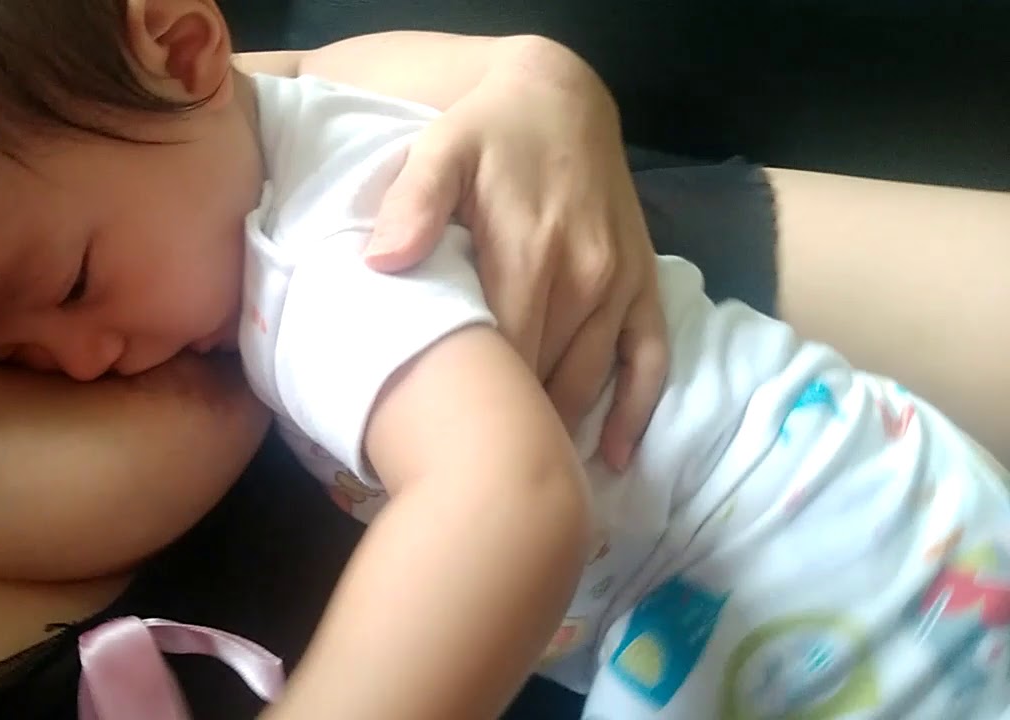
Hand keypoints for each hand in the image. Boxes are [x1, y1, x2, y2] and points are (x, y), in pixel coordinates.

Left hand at [363, 36, 667, 470]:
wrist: (560, 95)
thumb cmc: (487, 131)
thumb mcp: (440, 148)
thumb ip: (414, 204)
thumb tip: (383, 264)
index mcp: (527, 256)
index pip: (502, 359)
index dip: (476, 410)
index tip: (444, 451)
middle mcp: (583, 279)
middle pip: (543, 378)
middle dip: (510, 427)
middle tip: (473, 473)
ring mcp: (620, 284)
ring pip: (590, 378)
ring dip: (559, 428)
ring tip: (524, 473)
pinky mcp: (645, 282)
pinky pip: (651, 359)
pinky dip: (637, 412)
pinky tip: (614, 458)